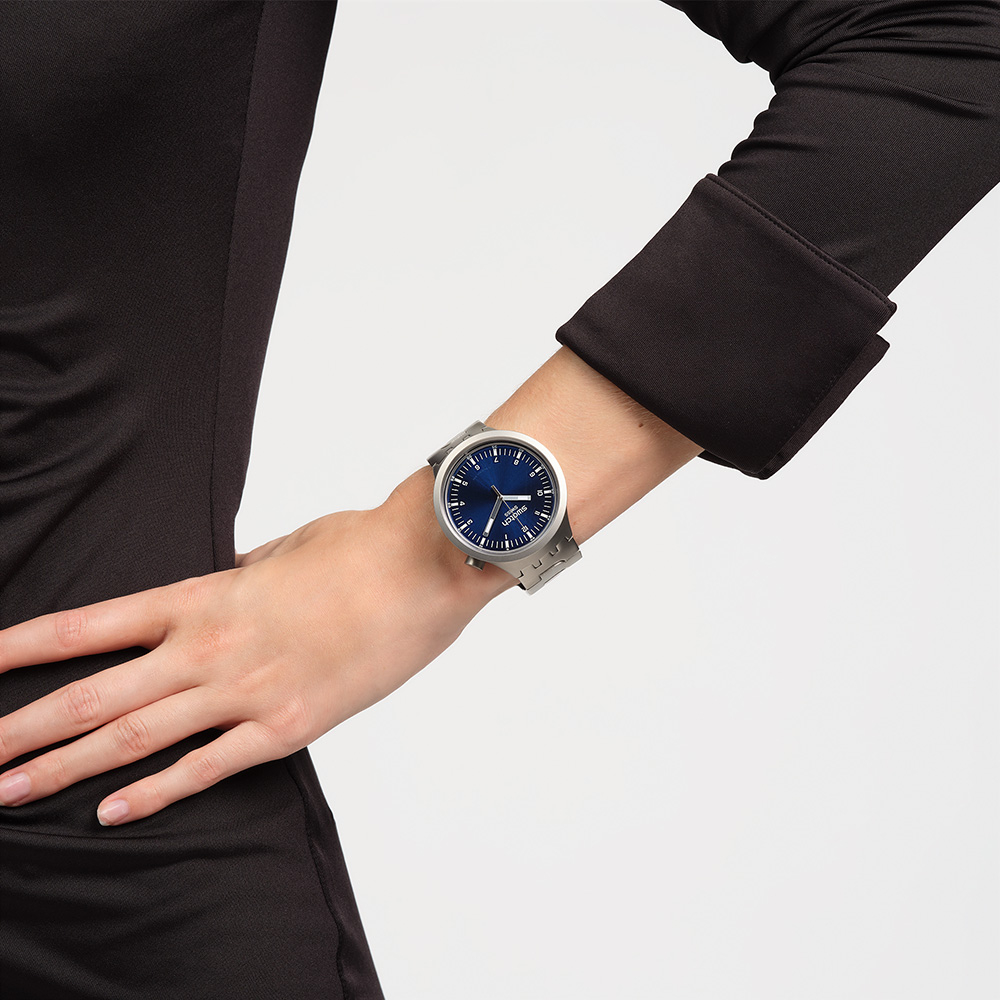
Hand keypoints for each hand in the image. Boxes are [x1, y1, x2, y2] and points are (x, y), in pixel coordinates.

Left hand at [0, 488, 482, 825]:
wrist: (424, 565)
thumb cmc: (361, 546)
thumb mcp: (285, 548)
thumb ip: (241, 573)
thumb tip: (226, 579)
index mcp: (204, 594)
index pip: (90, 625)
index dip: (24, 647)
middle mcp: (209, 647)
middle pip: (94, 695)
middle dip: (22, 728)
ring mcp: (246, 690)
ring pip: (135, 737)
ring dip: (65, 768)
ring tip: (9, 792)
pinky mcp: (290, 725)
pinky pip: (209, 767)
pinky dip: (156, 793)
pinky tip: (111, 813)